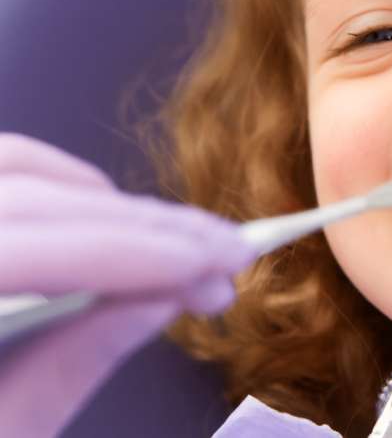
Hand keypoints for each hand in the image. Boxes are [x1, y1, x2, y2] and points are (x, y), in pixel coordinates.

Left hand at [0, 133, 257, 436]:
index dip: (140, 251)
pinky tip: (101, 220)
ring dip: (102, 201)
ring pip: (7, 171)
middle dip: (139, 226)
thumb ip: (65, 368)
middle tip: (221, 253)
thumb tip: (163, 299)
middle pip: (24, 201)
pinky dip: (51, 190)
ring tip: (174, 243)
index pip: (31, 248)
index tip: (220, 261)